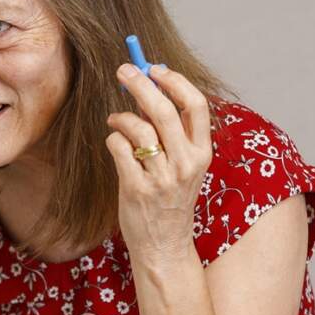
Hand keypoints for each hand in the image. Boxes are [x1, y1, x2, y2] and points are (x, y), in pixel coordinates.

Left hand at [104, 63, 213, 269]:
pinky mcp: (136, 189)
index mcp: (202, 154)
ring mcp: (161, 178)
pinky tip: (114, 143)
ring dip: (122, 117)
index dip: (175, 81)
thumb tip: (148, 88)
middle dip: (141, 84)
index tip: (155, 69)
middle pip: (163, 111)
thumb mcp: (183, 167)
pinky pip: (119, 148)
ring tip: (115, 119)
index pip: (196, 105)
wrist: (164, 246)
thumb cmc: (171, 200)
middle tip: (123, 71)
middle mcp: (185, 164)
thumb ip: (171, 132)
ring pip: (138, 128)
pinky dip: (113, 139)